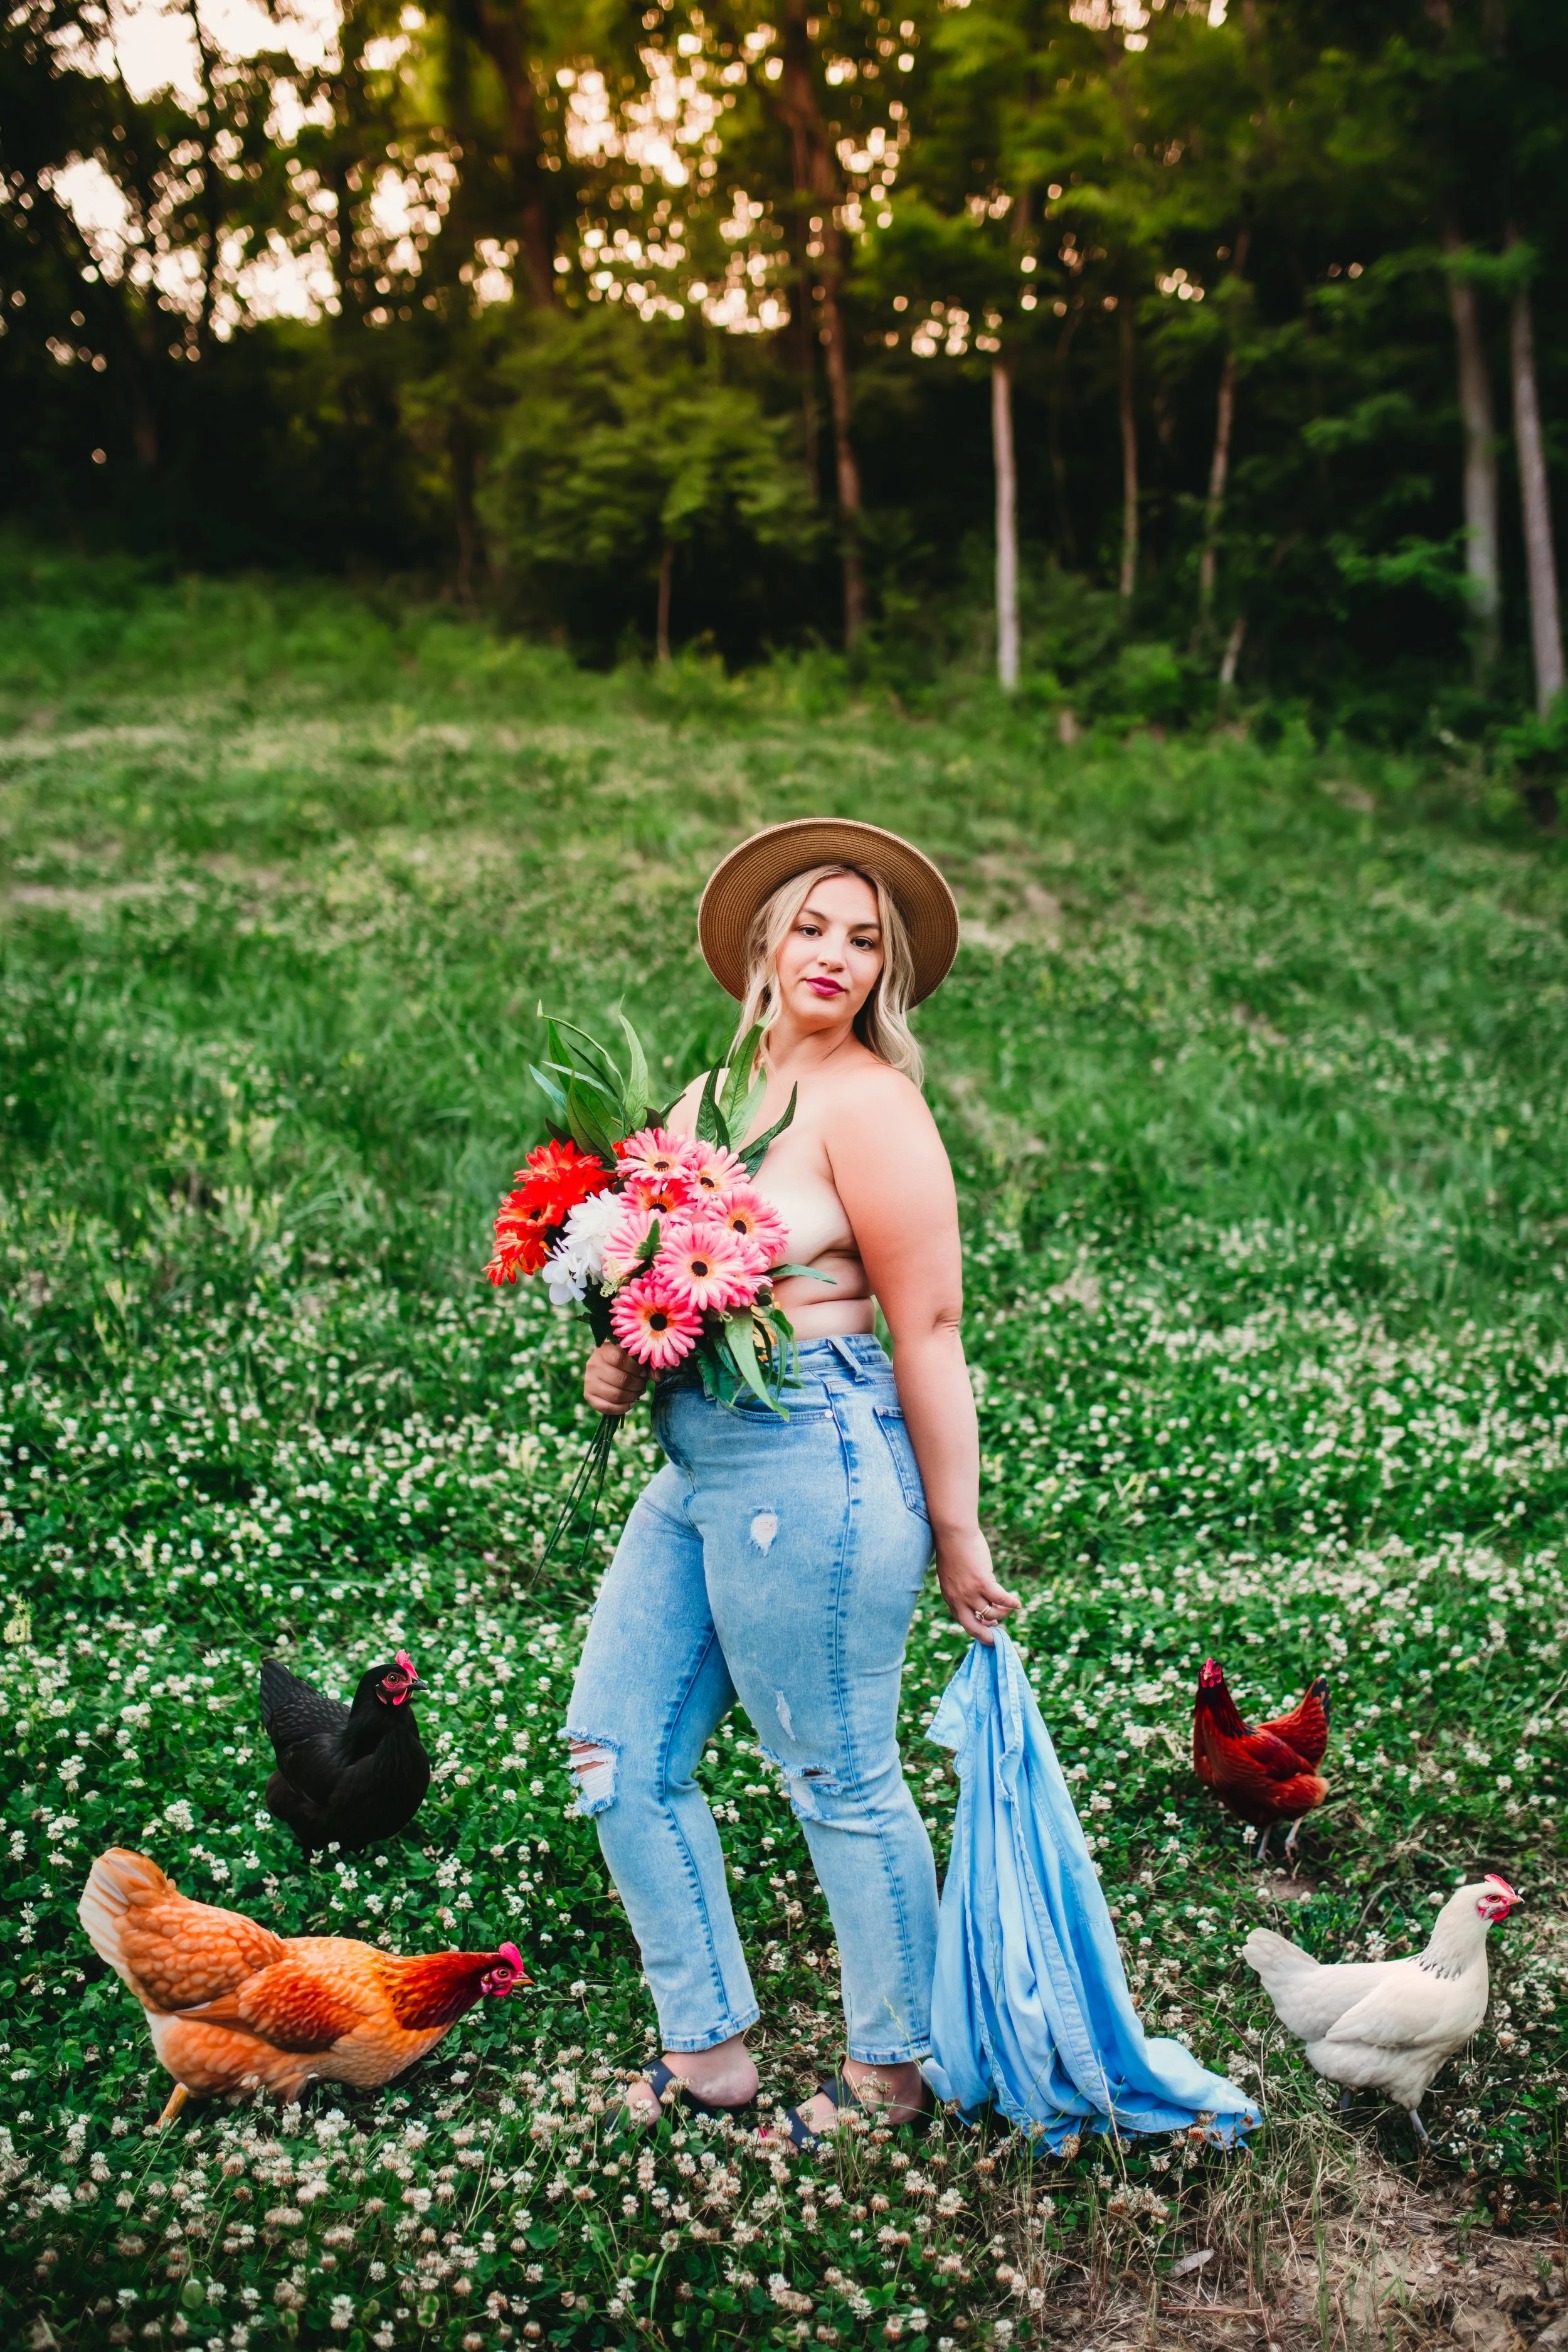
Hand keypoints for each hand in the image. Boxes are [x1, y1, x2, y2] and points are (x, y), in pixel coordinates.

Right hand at [584, 1338, 649, 1416]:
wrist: (607, 1364)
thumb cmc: (626, 1359)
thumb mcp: (637, 1357)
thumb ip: (649, 1365)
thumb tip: (658, 1377)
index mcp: (605, 1349)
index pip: (620, 1359)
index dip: (636, 1368)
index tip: (643, 1372)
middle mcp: (593, 1363)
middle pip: (620, 1379)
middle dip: (637, 1385)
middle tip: (642, 1385)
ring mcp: (588, 1379)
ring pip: (614, 1395)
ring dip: (632, 1397)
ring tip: (637, 1393)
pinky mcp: (588, 1394)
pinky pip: (604, 1407)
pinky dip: (621, 1408)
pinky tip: (630, 1403)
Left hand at [936, 1530, 1019, 1646]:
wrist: (953, 1533)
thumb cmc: (954, 1549)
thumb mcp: (953, 1575)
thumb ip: (962, 1588)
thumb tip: (981, 1600)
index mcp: (950, 1597)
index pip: (963, 1620)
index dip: (977, 1626)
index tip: (988, 1625)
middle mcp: (958, 1599)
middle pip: (973, 1627)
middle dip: (985, 1636)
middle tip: (996, 1638)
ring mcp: (970, 1592)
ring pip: (991, 1613)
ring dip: (1003, 1612)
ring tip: (1010, 1607)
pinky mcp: (982, 1582)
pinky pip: (1001, 1599)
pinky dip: (1011, 1603)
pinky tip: (1017, 1603)